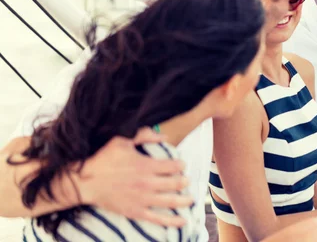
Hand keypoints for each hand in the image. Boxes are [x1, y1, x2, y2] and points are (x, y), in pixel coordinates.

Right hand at [78, 128, 192, 226]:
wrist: (84, 182)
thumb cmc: (102, 158)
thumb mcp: (122, 140)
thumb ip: (145, 135)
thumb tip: (164, 136)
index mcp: (146, 165)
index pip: (173, 166)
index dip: (181, 165)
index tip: (182, 165)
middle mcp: (147, 183)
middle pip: (176, 183)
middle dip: (184, 182)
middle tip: (186, 180)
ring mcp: (142, 199)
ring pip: (171, 201)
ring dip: (185, 200)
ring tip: (191, 199)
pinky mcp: (136, 212)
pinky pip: (158, 219)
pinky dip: (173, 221)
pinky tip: (183, 221)